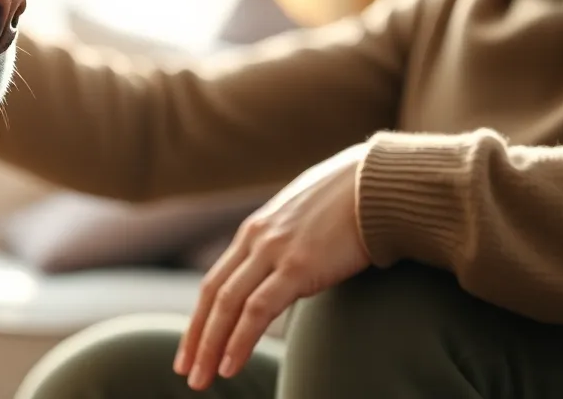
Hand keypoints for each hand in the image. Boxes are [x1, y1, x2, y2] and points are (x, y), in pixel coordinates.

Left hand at [174, 142, 373, 390]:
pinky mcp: (297, 266)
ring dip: (210, 346)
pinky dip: (239, 340)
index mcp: (255, 230)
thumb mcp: (306, 221)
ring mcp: (274, 251)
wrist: (379, 184)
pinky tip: (229, 365)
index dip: (201, 316)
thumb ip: (289, 244)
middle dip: (196, 337)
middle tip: (184, 371)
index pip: (216, 280)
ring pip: (228, 305)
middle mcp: (256, 239)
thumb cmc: (351, 203)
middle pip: (214, 295)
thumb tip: (289, 269)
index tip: (191, 347)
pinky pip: (257, 310)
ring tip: (200, 379)